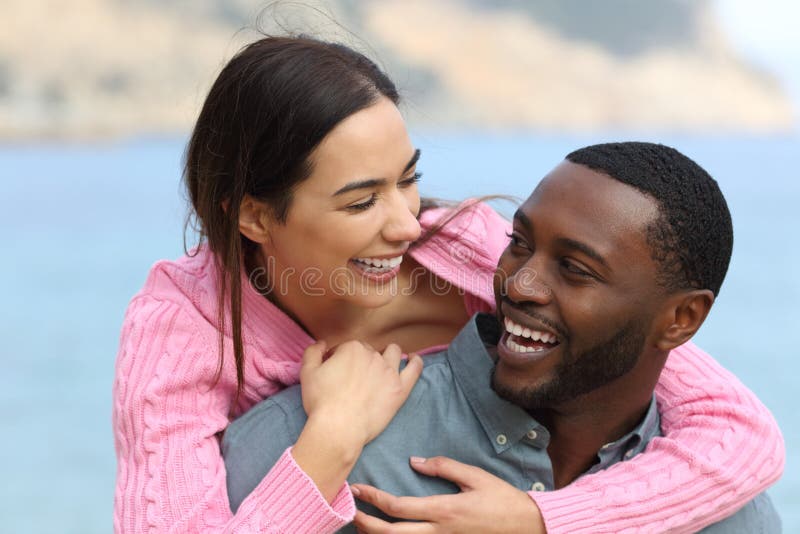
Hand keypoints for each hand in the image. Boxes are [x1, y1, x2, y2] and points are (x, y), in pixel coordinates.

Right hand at [291, 341, 422, 502]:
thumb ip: (313, 352)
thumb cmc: (321, 402)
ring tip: (385, 362)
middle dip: (363, 359)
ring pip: (394, 352)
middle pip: (370, 350)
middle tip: (356, 376)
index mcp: (352, 348)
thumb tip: (322, 344)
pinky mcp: (400, 389)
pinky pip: (415, 369)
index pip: (348, 347)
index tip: (337, 370)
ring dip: (389, 354)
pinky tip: (414, 359)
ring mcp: (389, 371)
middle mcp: (373, 355)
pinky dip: (416, 361)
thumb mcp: (307, 373)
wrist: (338, 428)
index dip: (341, 358)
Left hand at [352, 456, 545, 533]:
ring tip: (362, 525)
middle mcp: (439, 532)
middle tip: (349, 512)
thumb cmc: (501, 499)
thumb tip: (414, 461)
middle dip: (366, 523)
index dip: (374, 499)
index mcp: (443, 511)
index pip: (398, 507)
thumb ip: (443, 467)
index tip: (358, 489)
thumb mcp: (474, 476)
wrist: (527, 526)